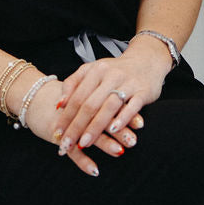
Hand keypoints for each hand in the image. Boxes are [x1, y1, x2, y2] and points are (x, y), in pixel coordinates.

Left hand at [47, 45, 168, 175]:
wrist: (147, 60)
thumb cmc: (115, 70)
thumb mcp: (93, 70)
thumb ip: (74, 83)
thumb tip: (59, 104)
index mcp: (96, 70)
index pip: (77, 96)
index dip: (66, 117)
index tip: (57, 134)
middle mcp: (111, 75)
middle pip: (90, 104)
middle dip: (76, 127)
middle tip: (66, 145)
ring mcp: (128, 83)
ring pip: (109, 107)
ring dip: (95, 127)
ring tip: (84, 144)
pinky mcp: (144, 91)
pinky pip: (132, 106)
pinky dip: (122, 119)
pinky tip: (113, 131)